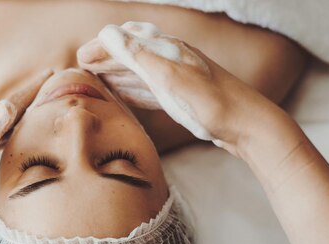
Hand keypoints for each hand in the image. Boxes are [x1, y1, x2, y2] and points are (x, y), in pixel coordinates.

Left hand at [0, 69, 52, 221]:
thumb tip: (9, 106)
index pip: (9, 105)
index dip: (31, 90)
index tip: (53, 73)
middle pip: (6, 111)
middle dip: (30, 98)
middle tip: (53, 86)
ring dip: (17, 116)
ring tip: (35, 110)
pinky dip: (3, 137)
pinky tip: (4, 141)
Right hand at [77, 22, 272, 155]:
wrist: (248, 125)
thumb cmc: (210, 103)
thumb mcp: (169, 79)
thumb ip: (138, 56)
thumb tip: (108, 33)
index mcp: (167, 50)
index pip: (126, 38)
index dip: (102, 46)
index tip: (80, 58)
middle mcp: (171, 58)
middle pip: (132, 51)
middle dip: (106, 56)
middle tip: (83, 67)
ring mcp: (178, 77)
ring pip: (139, 70)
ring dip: (117, 71)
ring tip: (97, 78)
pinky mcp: (183, 96)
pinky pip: (150, 88)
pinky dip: (132, 88)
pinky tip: (125, 95)